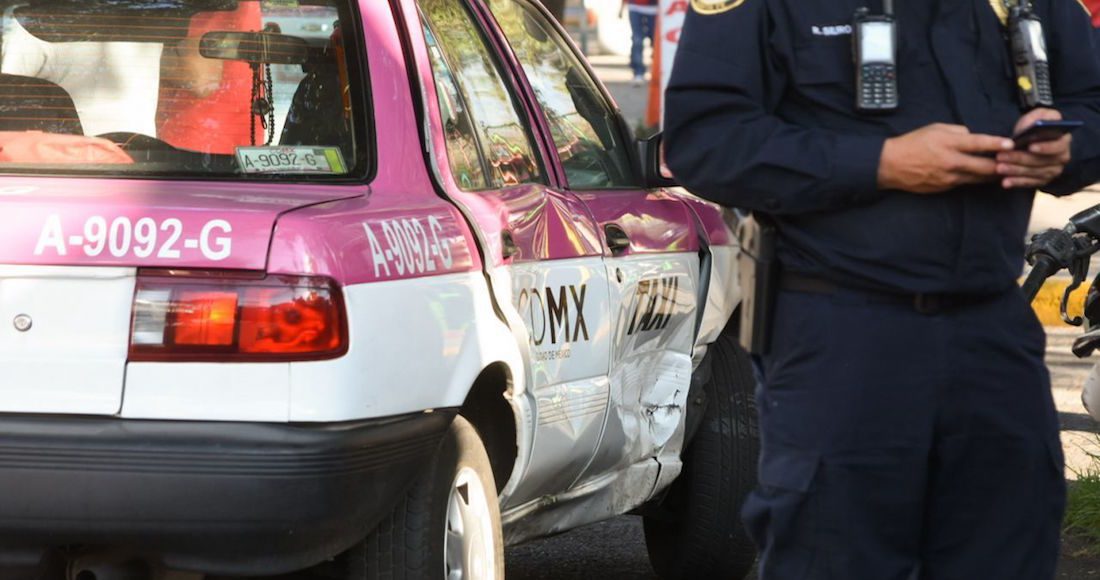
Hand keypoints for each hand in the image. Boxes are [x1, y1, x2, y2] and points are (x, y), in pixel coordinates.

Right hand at [878, 124, 1013, 193]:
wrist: (890, 165)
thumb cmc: (912, 143)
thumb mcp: (935, 128)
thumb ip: (957, 131)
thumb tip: (972, 137)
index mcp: (949, 144)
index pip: (979, 143)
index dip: (997, 144)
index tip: (1011, 144)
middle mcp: (951, 162)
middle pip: (985, 167)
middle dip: (1002, 165)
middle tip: (1013, 162)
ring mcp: (948, 178)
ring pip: (977, 178)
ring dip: (991, 175)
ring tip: (1003, 170)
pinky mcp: (944, 188)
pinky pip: (964, 183)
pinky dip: (974, 179)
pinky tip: (980, 176)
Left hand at [996, 108, 1071, 188]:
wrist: (1032, 139)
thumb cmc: (1035, 126)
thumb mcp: (1038, 115)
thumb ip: (1036, 117)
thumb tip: (1031, 125)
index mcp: (1064, 140)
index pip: (1058, 146)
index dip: (1045, 147)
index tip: (1030, 147)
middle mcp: (1062, 157)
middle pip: (1042, 161)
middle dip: (1020, 159)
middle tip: (1001, 156)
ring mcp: (1053, 170)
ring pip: (1034, 173)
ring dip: (1016, 171)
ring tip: (999, 168)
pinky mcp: (1042, 180)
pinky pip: (1030, 183)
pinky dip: (1017, 182)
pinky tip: (1005, 182)